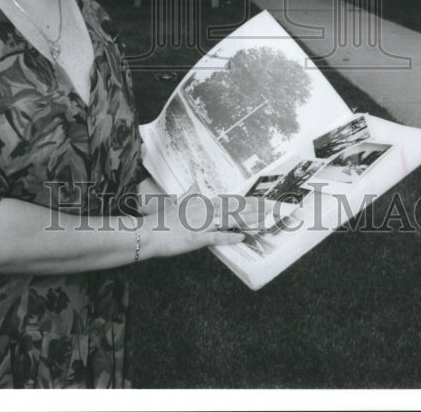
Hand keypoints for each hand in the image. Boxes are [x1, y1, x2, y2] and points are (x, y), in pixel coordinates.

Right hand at [140, 190, 268, 258]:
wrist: (148, 233)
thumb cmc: (161, 220)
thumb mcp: (175, 204)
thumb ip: (187, 194)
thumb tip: (194, 182)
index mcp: (201, 203)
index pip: (228, 201)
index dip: (247, 202)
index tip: (262, 201)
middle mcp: (204, 211)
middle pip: (233, 208)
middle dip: (254, 208)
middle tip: (272, 208)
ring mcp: (201, 224)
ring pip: (229, 220)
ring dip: (248, 221)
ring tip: (264, 220)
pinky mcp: (197, 238)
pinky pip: (216, 237)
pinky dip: (230, 237)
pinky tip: (242, 237)